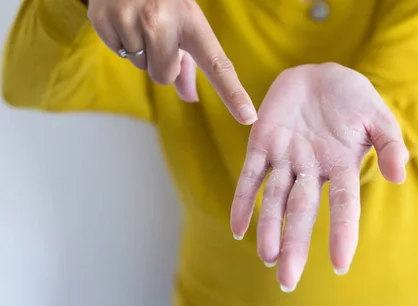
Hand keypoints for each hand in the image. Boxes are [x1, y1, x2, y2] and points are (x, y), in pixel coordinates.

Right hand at [86, 0, 256, 123]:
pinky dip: (119, 40)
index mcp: (192, 21)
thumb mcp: (184, 23)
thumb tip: (191, 98)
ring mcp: (131, 18)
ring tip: (139, 21)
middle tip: (156, 34)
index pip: (217, 65)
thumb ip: (188, 65)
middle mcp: (162, 20)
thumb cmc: (162, 0)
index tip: (248, 117)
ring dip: (139, 51)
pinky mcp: (105, 18)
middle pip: (164, 76)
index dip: (233, 93)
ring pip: (140, 66)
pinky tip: (123, 18)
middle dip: (160, 63)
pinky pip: (117, 51)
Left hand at [231, 63, 408, 290]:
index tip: (341, 264)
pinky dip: (242, 200)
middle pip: (301, 212)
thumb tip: (398, 175)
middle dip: (295, 245)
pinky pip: (250, 176)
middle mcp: (311, 170)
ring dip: (269, 227)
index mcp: (341, 166)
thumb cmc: (353, 98)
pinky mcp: (262, 144)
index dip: (342, 233)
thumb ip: (390, 143)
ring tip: (265, 257)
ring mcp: (285, 159)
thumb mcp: (378, 115)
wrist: (320, 74)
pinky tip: (238, 229)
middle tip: (287, 280)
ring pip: (274, 199)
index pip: (344, 206)